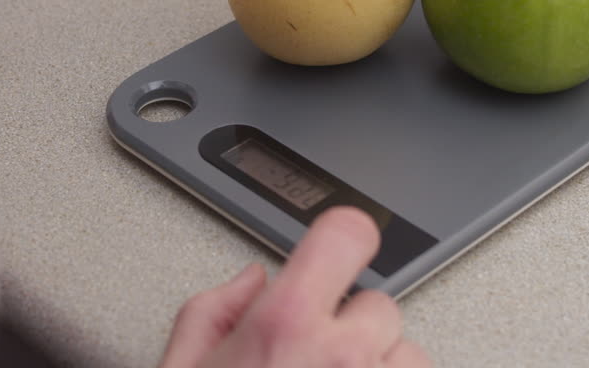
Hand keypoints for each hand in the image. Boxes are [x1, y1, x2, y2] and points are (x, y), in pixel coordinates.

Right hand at [159, 207, 429, 367]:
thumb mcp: (181, 366)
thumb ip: (213, 310)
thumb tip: (250, 283)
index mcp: (285, 324)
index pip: (348, 233)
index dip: (345, 236)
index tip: (341, 245)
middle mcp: (341, 357)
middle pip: (379, 305)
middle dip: (350, 328)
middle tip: (310, 359)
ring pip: (407, 354)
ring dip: (377, 366)